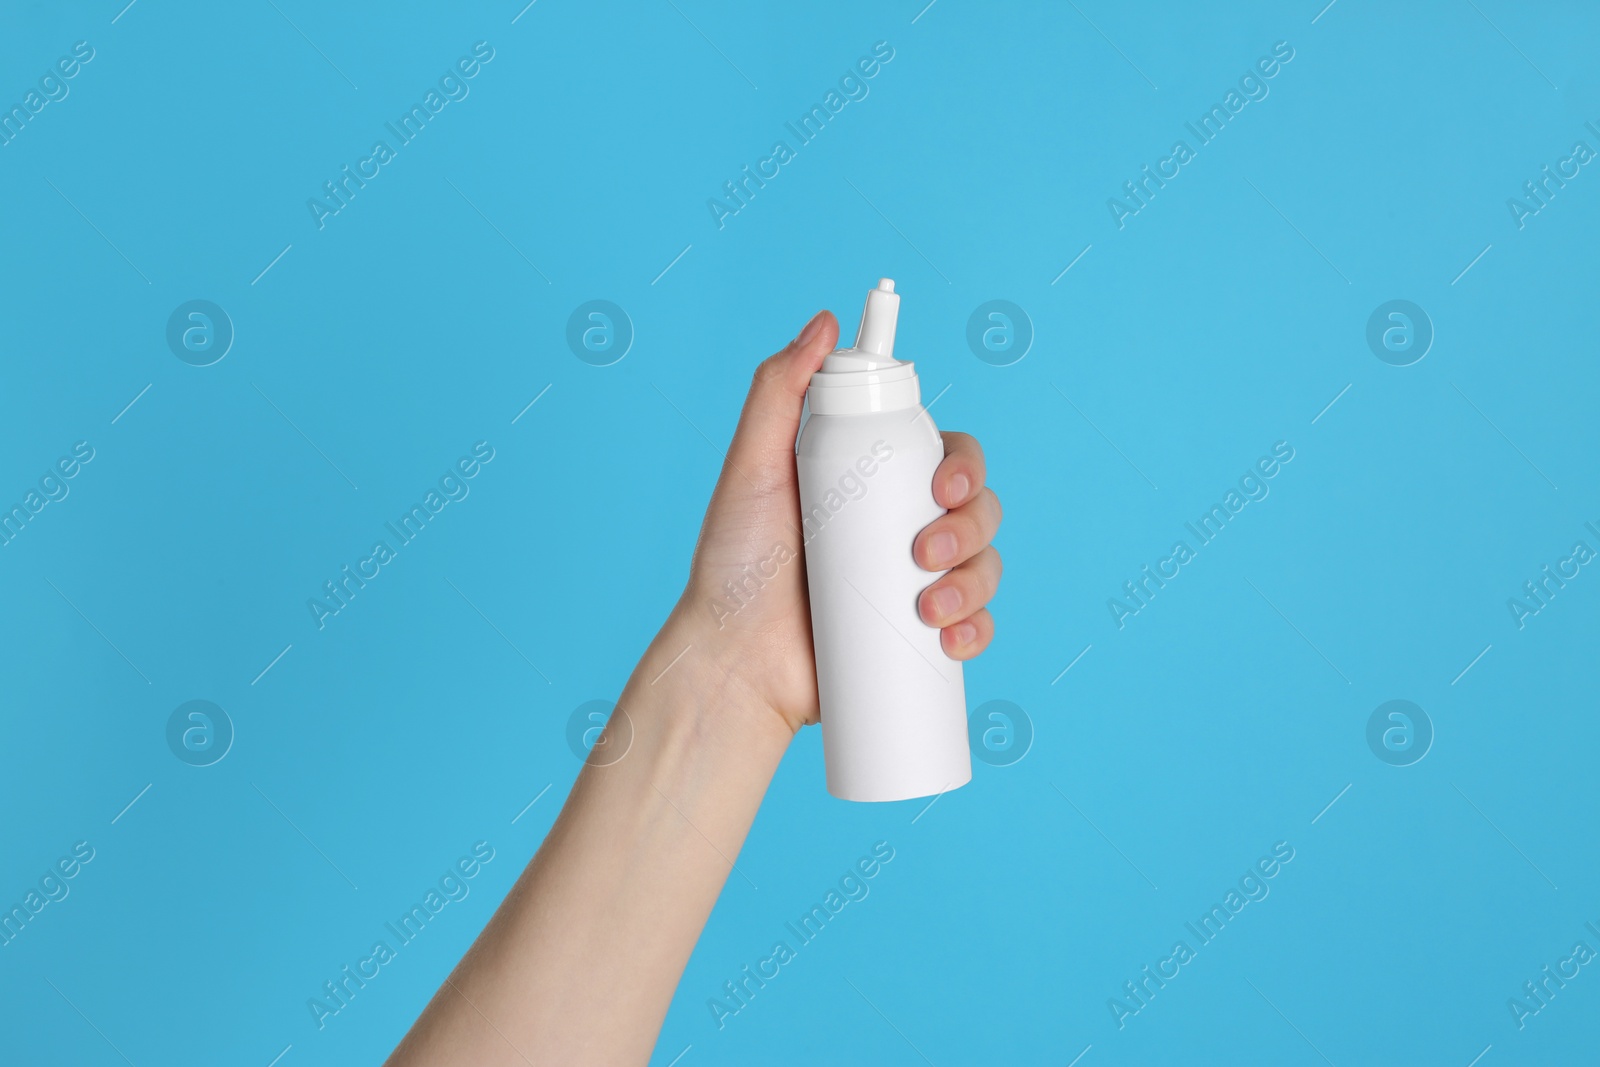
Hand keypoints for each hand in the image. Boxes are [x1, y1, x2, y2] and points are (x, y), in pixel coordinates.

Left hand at [676, 309, 1003, 736]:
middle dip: (971, 525)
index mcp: (876, 482)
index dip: (966, 463)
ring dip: (977, 581)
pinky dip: (979, 630)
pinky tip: (954, 639)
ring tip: (927, 607)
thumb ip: (778, 390)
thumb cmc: (733, 564)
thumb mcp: (751, 467)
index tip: (944, 481)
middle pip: (978, 508)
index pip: (946, 454)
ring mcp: (914, 583)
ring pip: (985, 566)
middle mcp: (902, 526)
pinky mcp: (918, 637)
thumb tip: (824, 320)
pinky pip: (976, 626)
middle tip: (923, 550)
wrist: (732, 661)